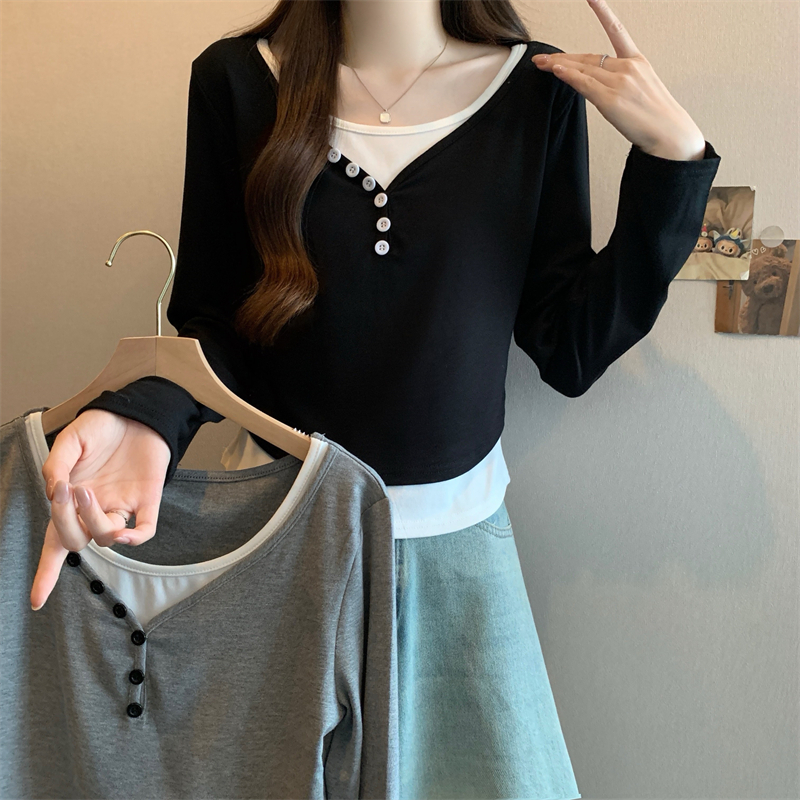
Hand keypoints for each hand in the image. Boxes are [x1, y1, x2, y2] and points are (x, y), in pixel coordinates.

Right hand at [31, 409, 170, 611]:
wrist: (135, 411)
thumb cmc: (100, 429)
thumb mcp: (70, 441)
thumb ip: (56, 464)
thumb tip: (52, 491)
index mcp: (70, 501)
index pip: (56, 543)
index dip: (46, 573)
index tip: (35, 601)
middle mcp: (95, 510)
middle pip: (76, 540)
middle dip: (64, 521)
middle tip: (64, 490)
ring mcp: (122, 506)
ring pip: (105, 536)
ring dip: (92, 518)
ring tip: (85, 488)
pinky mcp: (148, 500)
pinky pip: (145, 529)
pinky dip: (137, 536)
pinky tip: (127, 534)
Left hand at [531, 0, 706, 160]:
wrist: (670, 134)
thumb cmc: (656, 118)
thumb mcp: (642, 89)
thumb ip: (619, 81)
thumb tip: (596, 83)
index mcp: (637, 61)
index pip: (616, 31)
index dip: (603, 12)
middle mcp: (628, 67)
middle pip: (588, 57)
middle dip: (563, 58)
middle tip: (542, 58)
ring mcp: (619, 82)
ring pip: (583, 69)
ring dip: (558, 66)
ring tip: (541, 64)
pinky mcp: (611, 99)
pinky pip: (584, 84)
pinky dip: (569, 76)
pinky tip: (556, 70)